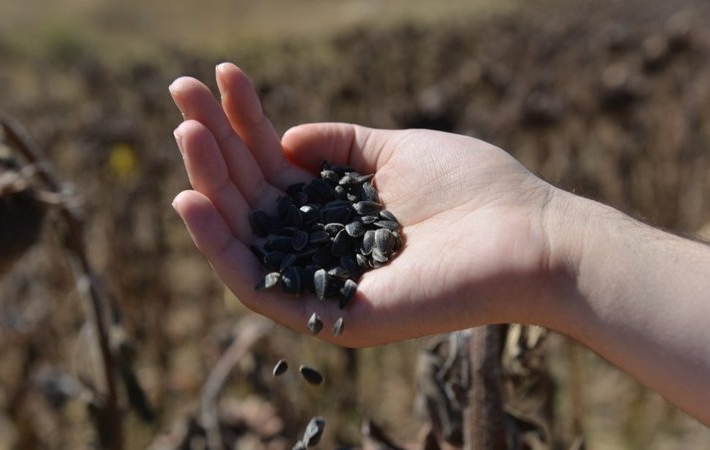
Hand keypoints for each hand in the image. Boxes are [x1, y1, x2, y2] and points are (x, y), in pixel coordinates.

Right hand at [169, 63, 563, 346]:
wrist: (529, 235)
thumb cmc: (474, 188)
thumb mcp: (395, 149)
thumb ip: (340, 144)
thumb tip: (284, 138)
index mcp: (339, 207)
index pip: (276, 165)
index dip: (244, 121)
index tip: (221, 75)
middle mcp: (324, 244)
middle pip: (254, 195)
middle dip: (214, 143)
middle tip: (181, 90)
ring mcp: (323, 281)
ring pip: (247, 237)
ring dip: (211, 185)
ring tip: (188, 133)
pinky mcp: (330, 315)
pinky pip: (259, 288)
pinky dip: (221, 248)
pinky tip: (195, 200)